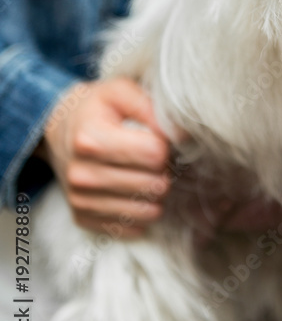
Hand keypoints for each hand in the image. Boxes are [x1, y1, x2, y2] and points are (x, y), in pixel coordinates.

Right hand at [41, 78, 170, 237]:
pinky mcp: (83, 218)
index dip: (164, 146)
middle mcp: (82, 174)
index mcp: (91, 140)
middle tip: (155, 160)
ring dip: (156, 194)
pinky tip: (135, 193)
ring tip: (147, 175)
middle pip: (154, 185)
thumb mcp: (121, 91)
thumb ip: (152, 108)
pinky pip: (132, 228)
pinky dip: (141, 212)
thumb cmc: (97, 108)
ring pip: (147, 211)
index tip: (156, 139)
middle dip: (163, 171)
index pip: (155, 154)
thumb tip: (182, 135)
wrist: (59, 129)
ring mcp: (80, 200)